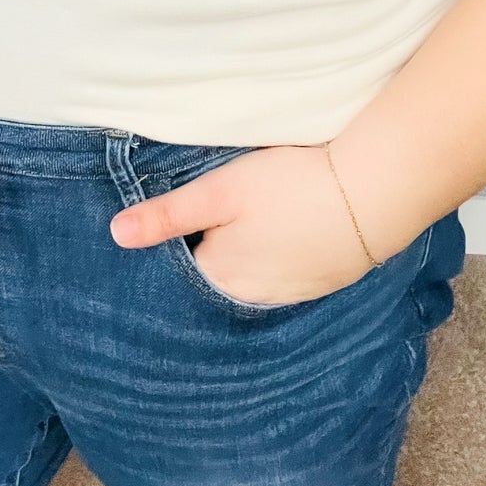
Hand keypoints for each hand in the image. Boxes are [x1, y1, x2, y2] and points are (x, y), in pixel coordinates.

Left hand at [109, 143, 378, 306]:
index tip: (175, 224)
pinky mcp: (320, 284)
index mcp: (219, 278)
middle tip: (209, 219)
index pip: (179, 273)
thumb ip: (167, 215)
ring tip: (247, 226)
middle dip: (206, 256)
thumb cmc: (288, 186)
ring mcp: (289, 296)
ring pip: (250, 281)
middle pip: (214, 280)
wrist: (370, 194)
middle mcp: (250, 299)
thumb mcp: (219, 191)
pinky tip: (281, 236)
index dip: (173, 248)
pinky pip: (283, 279)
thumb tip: (115, 235)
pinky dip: (275, 263)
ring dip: (243, 260)